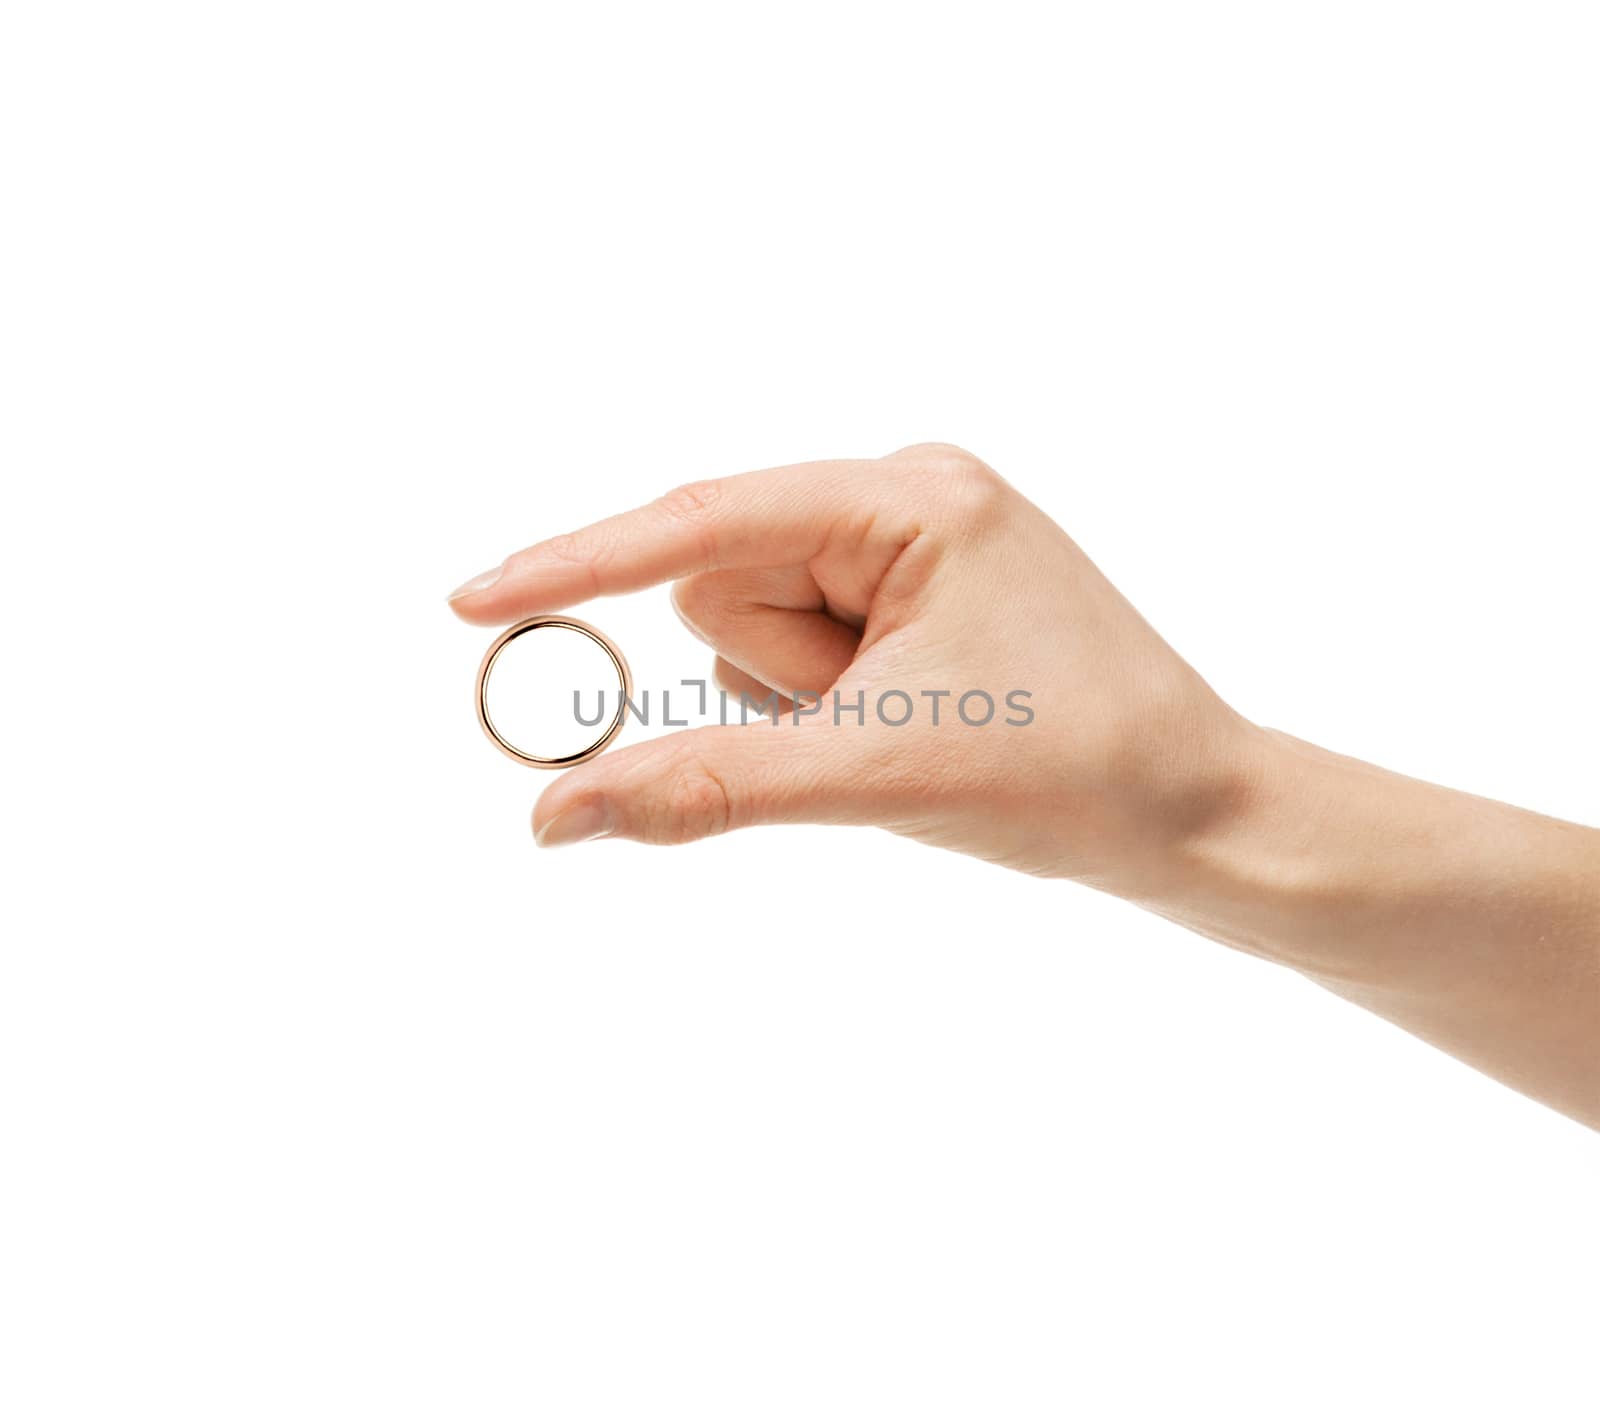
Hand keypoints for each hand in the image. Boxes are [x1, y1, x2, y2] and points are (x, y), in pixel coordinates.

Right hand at [449, 443, 1259, 888]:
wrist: (1196, 819)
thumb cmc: (1075, 774)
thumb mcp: (876, 771)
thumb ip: (705, 786)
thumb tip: (555, 812)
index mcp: (911, 495)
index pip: (704, 522)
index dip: (580, 564)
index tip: (470, 600)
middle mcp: (903, 499)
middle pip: (726, 586)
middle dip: (773, 676)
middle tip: (873, 722)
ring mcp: (907, 550)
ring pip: (754, 632)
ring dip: (802, 705)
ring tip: (914, 727)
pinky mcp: (909, 603)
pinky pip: (797, 659)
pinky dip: (824, 712)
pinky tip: (918, 728)